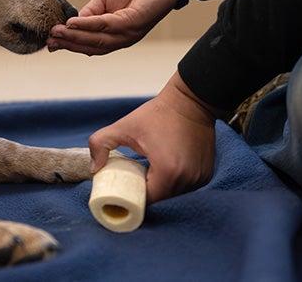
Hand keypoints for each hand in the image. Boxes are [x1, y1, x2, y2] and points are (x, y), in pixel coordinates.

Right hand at [47, 0, 213, 55]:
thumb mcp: (105, 0)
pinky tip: (72, 22)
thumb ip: (90, 13)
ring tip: (56, 33)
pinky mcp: (133, 23)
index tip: (50, 43)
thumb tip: (70, 23)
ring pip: (96, 40)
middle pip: (91, 46)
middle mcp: (122, 38)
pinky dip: (87, 25)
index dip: (69, 44)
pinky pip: (106, 26)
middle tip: (49, 41)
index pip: (90, 44)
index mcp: (116, 34)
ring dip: (74, 37)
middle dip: (68, 43)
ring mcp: (128, 33)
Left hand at [88, 72, 223, 202]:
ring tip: (149, 175)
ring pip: (175, 195)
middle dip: (147, 193)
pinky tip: (165, 171)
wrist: (191, 101)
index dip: (133, 197)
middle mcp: (187, 179)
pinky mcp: (206, 173)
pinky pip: (186, 187)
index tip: (125, 188)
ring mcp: (200, 177)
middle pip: (162, 199)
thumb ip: (100, 144)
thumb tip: (94, 169)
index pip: (147, 199)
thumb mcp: (125, 126)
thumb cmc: (159, 113)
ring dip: (161, 188)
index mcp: (168, 171)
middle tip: (134, 181)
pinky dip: (175, 182)